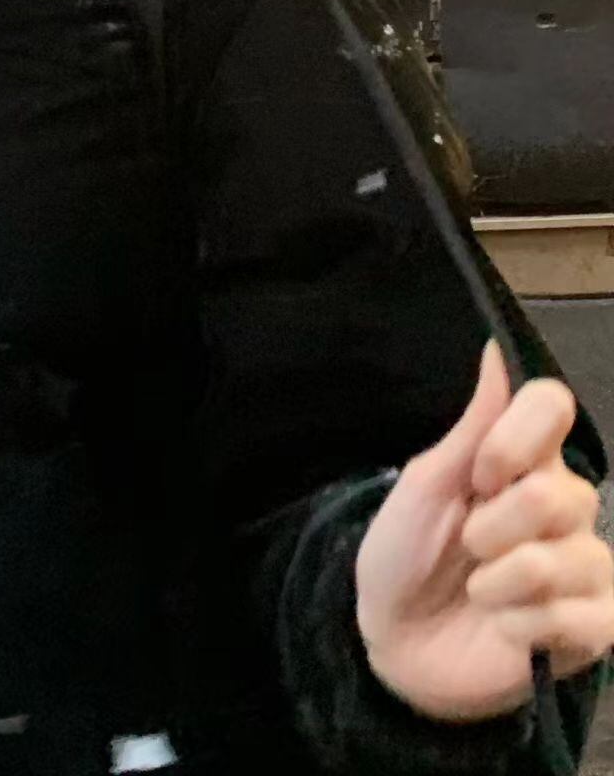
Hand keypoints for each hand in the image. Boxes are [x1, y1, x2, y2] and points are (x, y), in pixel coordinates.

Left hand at [355, 339, 613, 722]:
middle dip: (490, 528)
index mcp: (524, 461)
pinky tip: (507, 629)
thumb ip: (471, 426)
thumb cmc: (406, 553)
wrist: (396, 642)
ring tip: (481, 592)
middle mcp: (566, 506)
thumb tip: (495, 348)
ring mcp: (587, 567)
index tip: (478, 475)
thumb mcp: (426, 486)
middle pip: (554, 493)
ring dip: (498, 583)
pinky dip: (521, 626)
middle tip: (468, 547)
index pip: (553, 406)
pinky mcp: (596, 626)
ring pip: (559, 560)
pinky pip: (576, 617)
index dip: (514, 440)